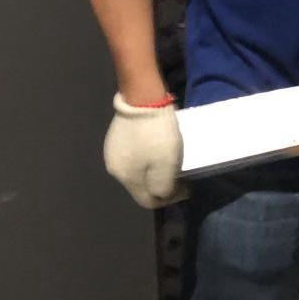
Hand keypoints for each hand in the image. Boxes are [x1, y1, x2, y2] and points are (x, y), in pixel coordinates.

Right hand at [103, 93, 187, 207]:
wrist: (142, 98)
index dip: (168, 199)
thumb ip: (163, 188)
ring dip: (153, 171)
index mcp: (126, 178)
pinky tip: (155, 148)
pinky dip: (146, 158)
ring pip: (136, 171)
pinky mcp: (115, 137)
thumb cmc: (156, 134)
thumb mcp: (166, 165)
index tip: (186, 188)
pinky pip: (133, 156)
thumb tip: (161, 196)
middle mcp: (114, 168)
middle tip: (179, 176)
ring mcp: (112, 151)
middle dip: (160, 185)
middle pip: (140, 186)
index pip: (147, 201)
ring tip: (169, 162)